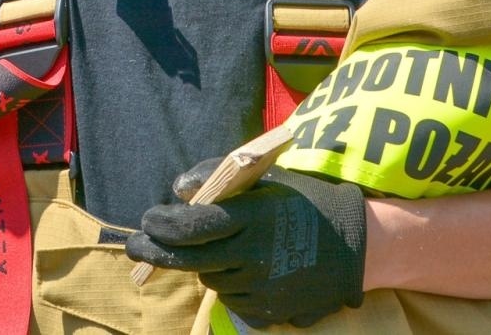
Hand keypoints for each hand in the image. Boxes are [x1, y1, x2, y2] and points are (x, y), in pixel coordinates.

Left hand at [126, 160, 367, 328]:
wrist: (355, 247)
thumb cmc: (304, 203)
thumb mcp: (266, 179)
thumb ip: (218, 177)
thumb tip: (178, 190)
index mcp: (254, 217)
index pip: (194, 226)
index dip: (163, 225)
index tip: (147, 220)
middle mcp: (254, 256)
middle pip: (190, 259)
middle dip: (156, 252)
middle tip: (135, 246)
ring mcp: (260, 288)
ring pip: (210, 278)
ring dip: (203, 263)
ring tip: (221, 247)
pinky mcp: (267, 312)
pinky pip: (231, 298)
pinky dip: (228, 282)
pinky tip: (245, 268)